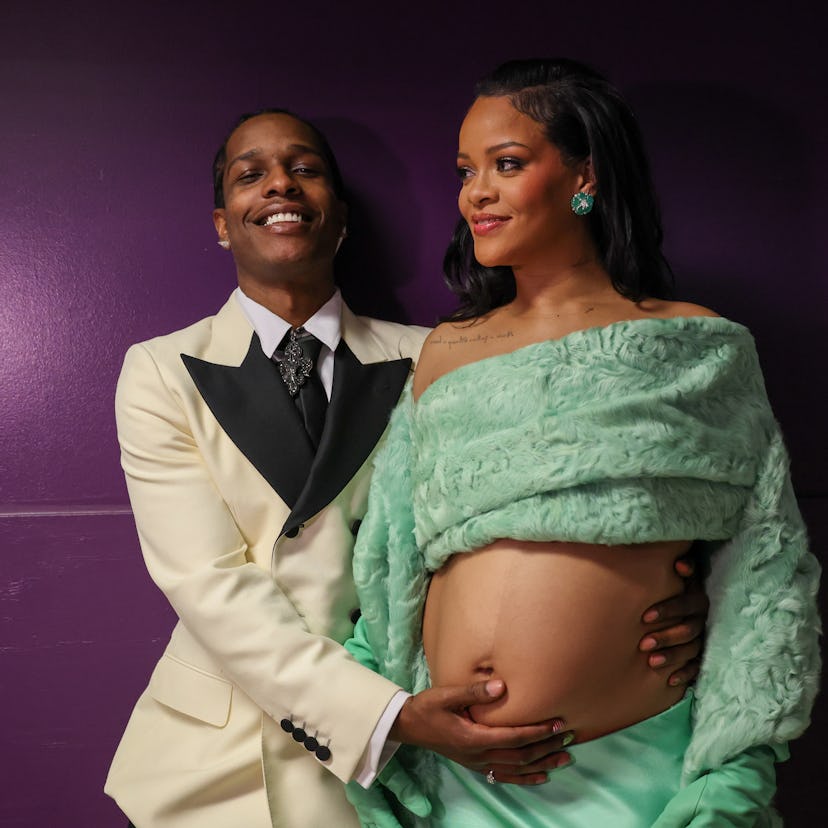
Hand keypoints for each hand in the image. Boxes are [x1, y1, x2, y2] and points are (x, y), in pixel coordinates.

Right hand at [390, 679, 572, 784]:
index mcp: (473, 737)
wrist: (410, 726)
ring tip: (565, 757)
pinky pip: (506, 776)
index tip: (558, 723)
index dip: (539, 732)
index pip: (515, 737)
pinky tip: (542, 776)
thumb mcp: (446, 695)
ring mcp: (478, 763)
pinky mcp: (477, 766)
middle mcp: (479, 755)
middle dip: (548, 746)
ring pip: (518, 769)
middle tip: (570, 736)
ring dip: (543, 763)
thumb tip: (502, 686)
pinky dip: (527, 778)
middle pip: (521, 755)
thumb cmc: (428, 707)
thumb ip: (473, 692)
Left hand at [640, 552, 708, 686]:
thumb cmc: (677, 586)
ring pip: (691, 650)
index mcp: (699, 600)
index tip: (644, 616)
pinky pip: (697, 668)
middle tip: (642, 644)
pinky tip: (670, 681)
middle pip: (689, 630)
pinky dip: (685, 674)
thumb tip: (680, 563)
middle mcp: (704, 620)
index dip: (667, 610)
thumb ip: (684, 568)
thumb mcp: (681, 576)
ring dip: (672, 656)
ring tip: (651, 662)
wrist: (687, 603)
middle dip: (666, 637)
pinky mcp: (704, 655)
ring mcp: (705, 638)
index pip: (686, 605)